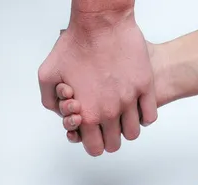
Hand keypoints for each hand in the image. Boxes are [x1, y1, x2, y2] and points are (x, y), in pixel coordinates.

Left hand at [38, 12, 156, 155]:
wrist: (100, 23)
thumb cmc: (75, 45)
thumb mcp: (48, 75)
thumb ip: (50, 100)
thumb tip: (60, 113)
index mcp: (88, 114)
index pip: (94, 148)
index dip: (92, 143)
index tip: (92, 134)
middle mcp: (110, 112)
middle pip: (114, 144)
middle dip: (108, 138)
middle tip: (105, 125)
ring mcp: (130, 100)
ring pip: (133, 132)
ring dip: (126, 128)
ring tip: (120, 115)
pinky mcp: (145, 87)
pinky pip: (150, 115)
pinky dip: (143, 115)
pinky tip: (135, 106)